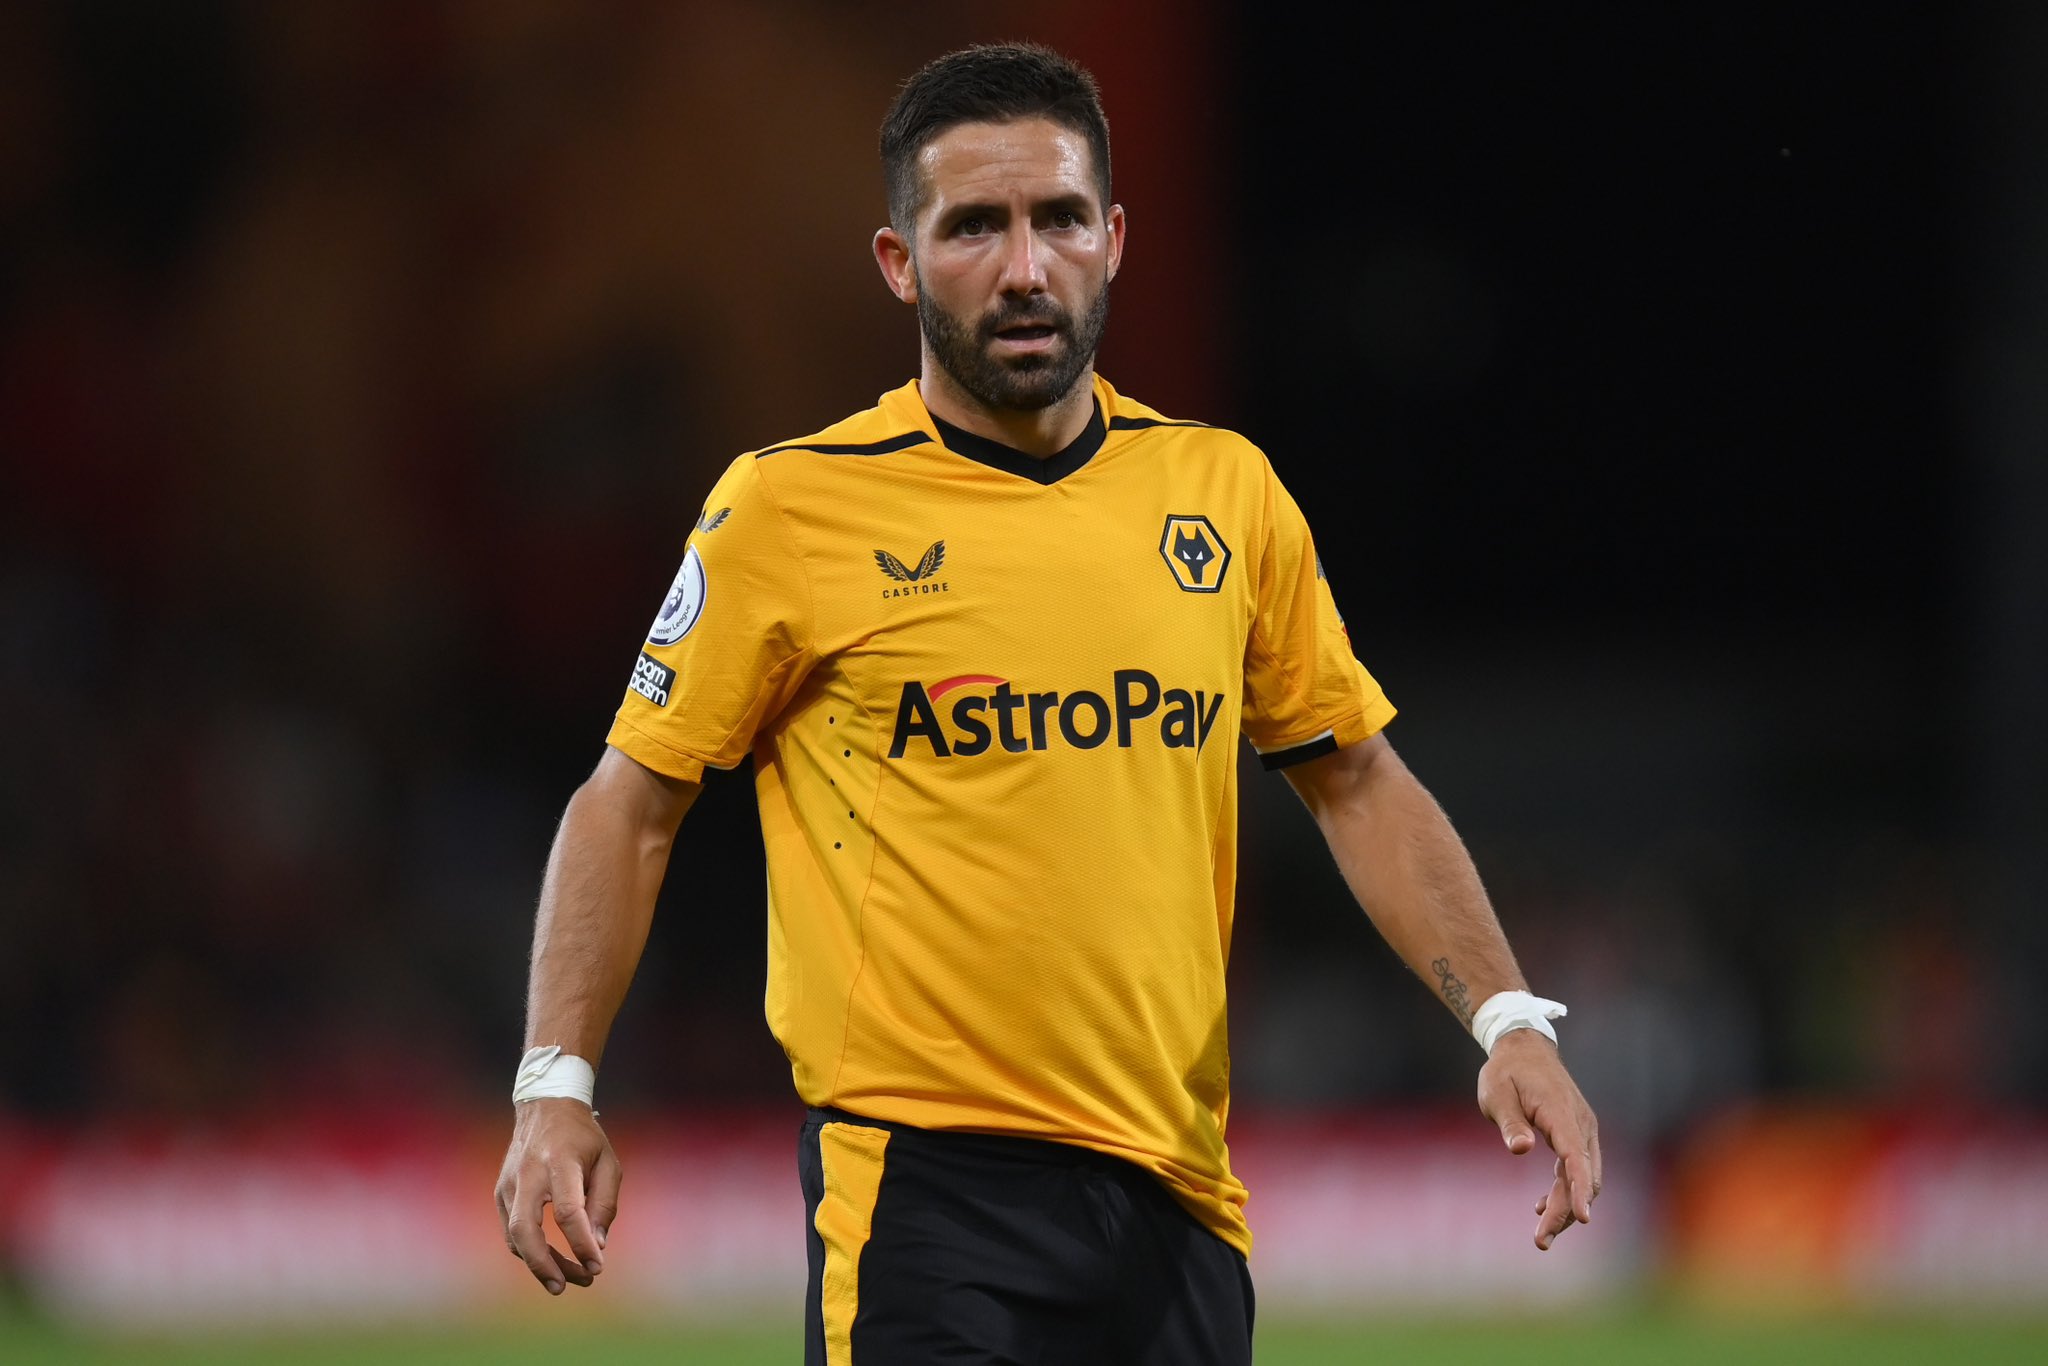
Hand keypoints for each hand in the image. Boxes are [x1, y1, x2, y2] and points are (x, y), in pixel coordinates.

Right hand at [495, 1097, 621, 1293]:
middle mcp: (528, 1174)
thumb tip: (596, 1246)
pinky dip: (529, 1250)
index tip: (597, 1266)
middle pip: (524, 1229)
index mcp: (559, 1161)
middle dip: (543, 1264)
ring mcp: (508, 1183)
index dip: (581, 1243)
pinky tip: (551, 1261)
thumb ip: (604, 1204)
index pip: (567, 1211)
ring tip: (568, 1280)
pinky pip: (511, 1230)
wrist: (545, 1106)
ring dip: (538, 1263)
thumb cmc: (583, 1137)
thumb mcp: (607, 1162)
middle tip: (565, 1287)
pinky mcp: (500, 1192)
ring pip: (514, 1235)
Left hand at [1476, 1029, 1601, 1250]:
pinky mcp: (1577, 1134)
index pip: (1576, 1158)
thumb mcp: (1496, 1093)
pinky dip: (1566, 1190)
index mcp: (1561, 1113)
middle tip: (1541, 1241)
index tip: (1584, 1219)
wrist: (1524, 1047)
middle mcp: (1580, 1124)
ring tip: (1542, 1235)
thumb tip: (1521, 1149)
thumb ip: (1510, 1122)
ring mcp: (1582, 1129)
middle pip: (1584, 1176)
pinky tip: (1541, 1206)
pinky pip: (1578, 1168)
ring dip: (1567, 1206)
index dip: (1580, 1189)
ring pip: (1584, 1177)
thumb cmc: (1506, 1071)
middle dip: (1566, 1211)